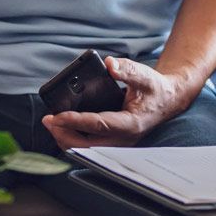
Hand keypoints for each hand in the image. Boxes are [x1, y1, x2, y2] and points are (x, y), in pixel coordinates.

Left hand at [42, 57, 193, 149]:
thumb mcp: (144, 75)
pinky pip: (89, 148)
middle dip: (64, 134)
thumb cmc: (154, 88)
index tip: (57, 115)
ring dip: (66, 139)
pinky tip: (63, 129)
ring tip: (52, 124)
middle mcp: (123, 139)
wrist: (167, 101)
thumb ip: (127, 69)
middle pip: (87, 146)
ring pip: (86, 150)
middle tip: (48, 120)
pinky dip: (73, 140)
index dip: (75, 121)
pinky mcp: (113, 144)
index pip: (98, 125)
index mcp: (130, 124)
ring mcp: (118, 145)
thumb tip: (110, 64)